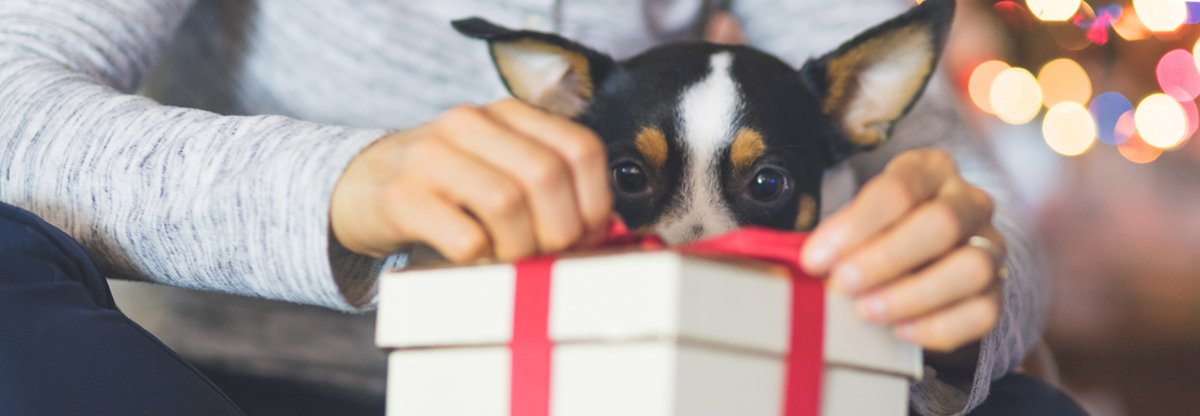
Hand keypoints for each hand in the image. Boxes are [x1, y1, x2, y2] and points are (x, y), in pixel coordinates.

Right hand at [330, 99, 611, 261]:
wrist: (359, 186)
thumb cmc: (447, 189)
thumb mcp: (498, 168)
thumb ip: (548, 188)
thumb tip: (605, 232)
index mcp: (507, 113)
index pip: (579, 148)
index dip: (594, 201)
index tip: (586, 234)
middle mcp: (470, 123)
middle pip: (545, 176)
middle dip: (559, 231)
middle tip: (547, 256)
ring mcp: (431, 156)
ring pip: (507, 203)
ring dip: (520, 247)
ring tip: (509, 260)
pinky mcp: (401, 196)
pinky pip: (464, 236)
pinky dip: (480, 258)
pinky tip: (473, 258)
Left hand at [800, 149, 1003, 352]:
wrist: (917, 263)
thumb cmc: (873, 235)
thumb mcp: (853, 223)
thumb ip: (834, 239)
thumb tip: (801, 266)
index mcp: (929, 169)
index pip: (898, 189)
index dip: (853, 226)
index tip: (814, 260)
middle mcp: (968, 200)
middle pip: (940, 224)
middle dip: (886, 258)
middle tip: (843, 285)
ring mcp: (990, 245)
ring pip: (971, 268)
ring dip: (914, 294)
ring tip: (867, 312)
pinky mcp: (997, 290)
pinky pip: (983, 311)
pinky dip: (940, 326)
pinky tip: (901, 332)